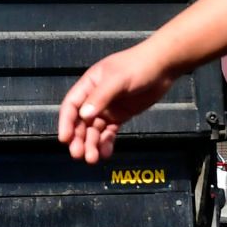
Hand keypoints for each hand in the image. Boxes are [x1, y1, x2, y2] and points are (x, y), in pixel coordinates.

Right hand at [59, 44, 180, 164]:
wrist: (162, 67)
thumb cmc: (137, 67)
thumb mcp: (118, 79)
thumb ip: (101, 97)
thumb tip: (83, 116)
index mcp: (89, 85)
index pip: (71, 106)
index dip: (66, 122)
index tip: (65, 139)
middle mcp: (94, 99)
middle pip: (80, 122)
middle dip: (78, 138)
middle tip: (78, 154)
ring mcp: (107, 109)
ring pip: (94, 130)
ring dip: (91, 144)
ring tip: (92, 159)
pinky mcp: (120, 116)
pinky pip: (109, 132)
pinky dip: (106, 143)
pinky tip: (105, 154)